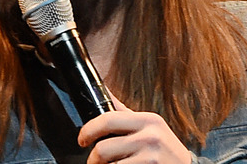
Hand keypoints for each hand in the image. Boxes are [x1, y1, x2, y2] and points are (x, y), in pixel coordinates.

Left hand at [77, 93, 191, 162]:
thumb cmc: (164, 150)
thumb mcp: (149, 126)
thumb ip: (124, 112)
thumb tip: (104, 90)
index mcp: (147, 120)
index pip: (107, 119)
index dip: (88, 130)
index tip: (82, 139)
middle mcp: (150, 136)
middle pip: (103, 148)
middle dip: (93, 159)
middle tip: (94, 161)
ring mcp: (150, 157)